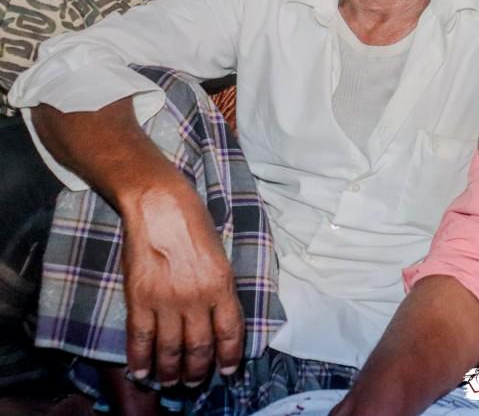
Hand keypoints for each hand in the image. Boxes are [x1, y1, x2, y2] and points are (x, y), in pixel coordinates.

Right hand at [121, 177, 243, 386]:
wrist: (160, 204)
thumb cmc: (193, 223)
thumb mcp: (220, 255)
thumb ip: (219, 287)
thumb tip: (218, 317)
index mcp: (222, 284)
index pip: (230, 332)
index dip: (229, 356)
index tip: (227, 370)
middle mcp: (197, 297)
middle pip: (200, 347)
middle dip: (198, 371)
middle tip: (194, 382)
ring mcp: (167, 300)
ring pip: (171, 349)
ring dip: (171, 371)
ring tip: (171, 381)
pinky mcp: (139, 298)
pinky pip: (140, 339)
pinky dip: (141, 359)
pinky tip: (142, 372)